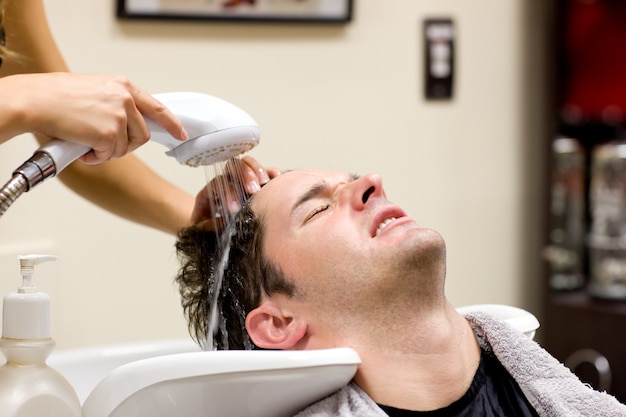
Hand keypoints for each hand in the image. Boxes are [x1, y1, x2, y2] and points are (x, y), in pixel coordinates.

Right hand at [11, 73, 187, 162]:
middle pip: (142, 135)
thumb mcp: (95, 90)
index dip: (171, 123)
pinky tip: (82, 147)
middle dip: (125, 145)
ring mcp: (119, 115)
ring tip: (87, 142)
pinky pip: (110, 155)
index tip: (180, 133)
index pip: (157, 107)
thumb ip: (116, 103)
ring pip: (126, 147)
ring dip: (108, 151)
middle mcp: (125, 98)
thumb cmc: (57, 96)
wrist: (35, 100)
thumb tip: (128, 123)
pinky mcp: (109, 133)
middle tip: (103, 144)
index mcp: (123, 85)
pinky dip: (96, 157)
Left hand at [191, 156, 279, 230]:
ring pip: (246, 163)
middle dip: (243, 176)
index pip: (217, 184)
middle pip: (232, 167)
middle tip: (253, 190)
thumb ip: (207, 226)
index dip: (226, 193)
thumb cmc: (210, 227)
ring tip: (264, 182)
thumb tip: (222, 221)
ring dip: (256, 170)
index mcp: (211, 191)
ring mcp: (242, 179)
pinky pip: (264, 170)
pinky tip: (275, 176)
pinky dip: (270, 171)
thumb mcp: (203, 229)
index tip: (235, 208)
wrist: (214, 228)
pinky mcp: (258, 181)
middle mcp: (226, 181)